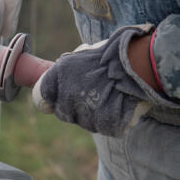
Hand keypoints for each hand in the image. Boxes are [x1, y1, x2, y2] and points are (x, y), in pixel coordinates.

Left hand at [32, 25, 170, 137]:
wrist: (139, 64)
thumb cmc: (110, 55)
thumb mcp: (81, 53)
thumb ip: (65, 66)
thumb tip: (58, 69)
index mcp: (56, 79)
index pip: (40, 99)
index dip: (47, 99)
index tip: (53, 98)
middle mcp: (66, 99)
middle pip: (62, 112)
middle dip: (72, 104)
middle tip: (89, 91)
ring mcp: (84, 115)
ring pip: (82, 120)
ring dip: (90, 112)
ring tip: (106, 94)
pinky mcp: (103, 126)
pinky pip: (100, 125)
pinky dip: (107, 118)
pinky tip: (116, 103)